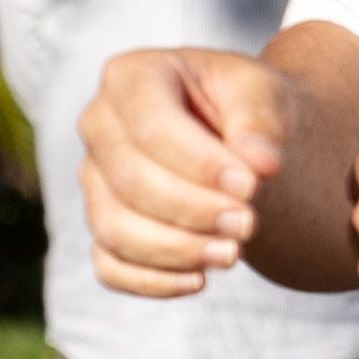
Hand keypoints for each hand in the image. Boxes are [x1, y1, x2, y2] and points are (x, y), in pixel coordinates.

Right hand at [80, 47, 294, 297]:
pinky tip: (200, 279)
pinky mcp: (104, 227)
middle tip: (249, 223)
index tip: (252, 185)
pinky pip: (111, 266)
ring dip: (176, 251)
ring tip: (232, 254)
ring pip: (115, 229)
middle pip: (130, 182)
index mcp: (129, 77)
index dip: (199, 163)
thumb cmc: (245, 108)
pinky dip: (153, 282)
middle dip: (193, 210)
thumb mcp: (263, 92)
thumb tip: (260, 162)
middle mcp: (99, 127)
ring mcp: (95, 182)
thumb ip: (261, 119)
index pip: (150, 125)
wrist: (239, 141)